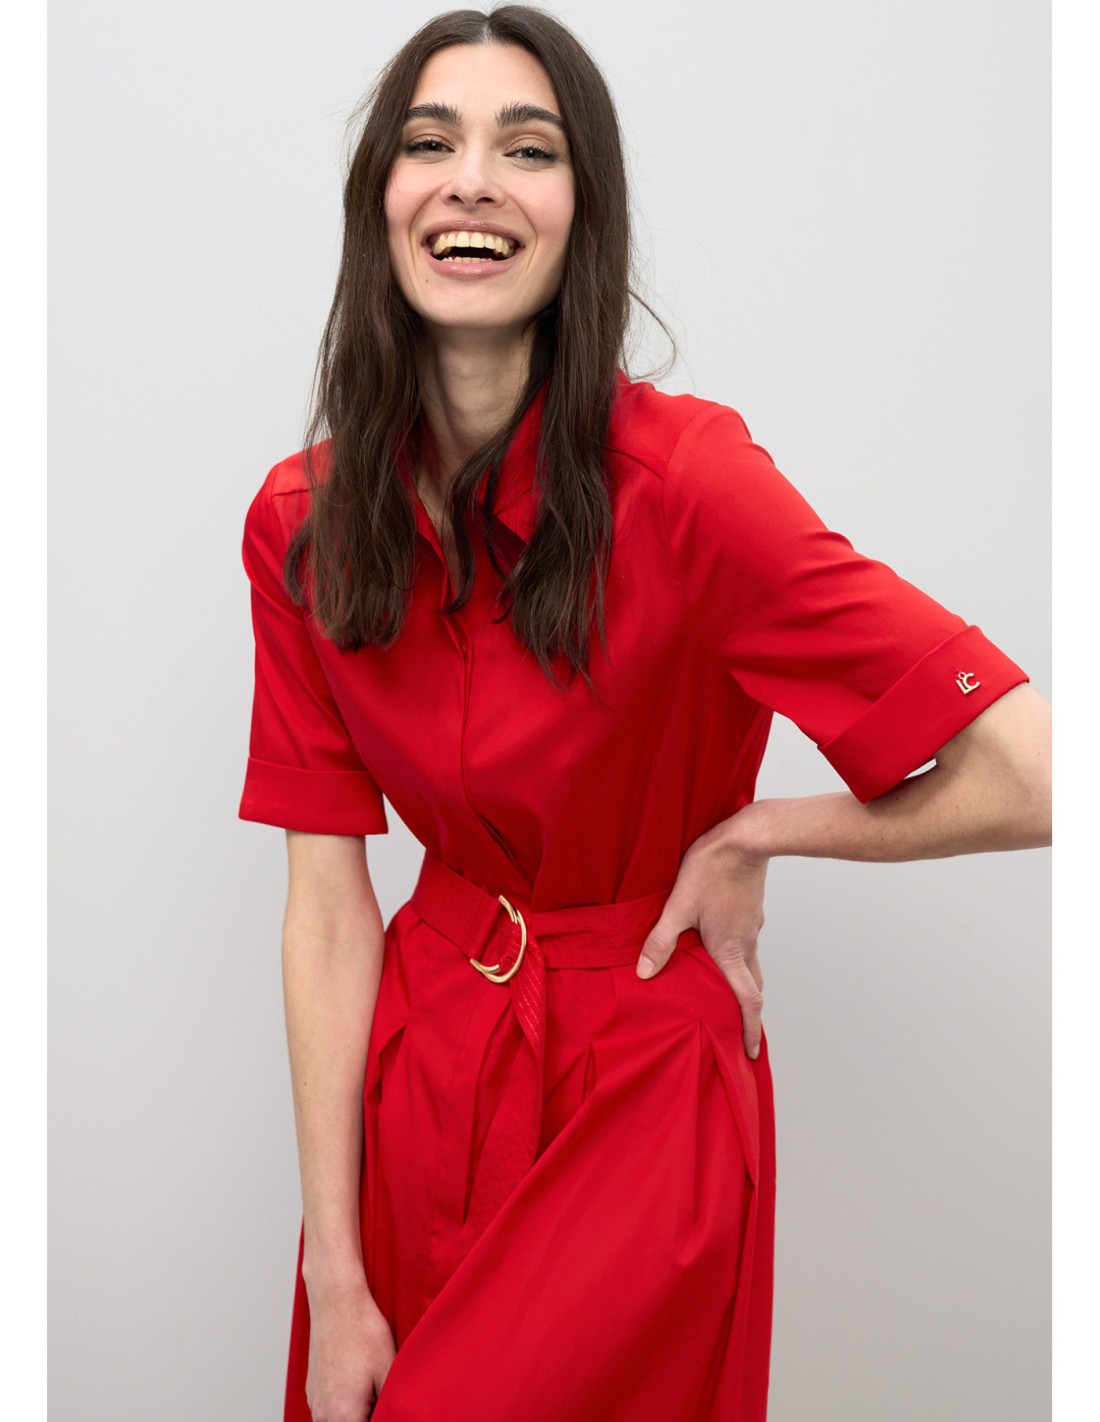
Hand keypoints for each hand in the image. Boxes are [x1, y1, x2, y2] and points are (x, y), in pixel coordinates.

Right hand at [304, 1277, 395, 1421]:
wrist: (337, 1302)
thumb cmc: (364, 1334)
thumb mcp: (388, 1373)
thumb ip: (391, 1407)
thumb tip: (396, 1416)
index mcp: (343, 1417)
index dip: (381, 1421)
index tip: (390, 1410)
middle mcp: (323, 1415)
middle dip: (368, 1419)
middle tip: (382, 1399)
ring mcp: (314, 1402)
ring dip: (354, 1416)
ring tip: (372, 1394)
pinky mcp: (312, 1390)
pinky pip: (327, 1411)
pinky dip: (342, 1408)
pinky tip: (358, 1386)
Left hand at [636, 816, 768, 1058]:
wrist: (747, 837)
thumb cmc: (712, 869)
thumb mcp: (679, 905)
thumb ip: (661, 940)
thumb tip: (644, 974)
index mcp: (730, 949)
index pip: (747, 1000)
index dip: (750, 1029)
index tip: (750, 1051)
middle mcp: (747, 941)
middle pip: (752, 985)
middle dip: (747, 1011)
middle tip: (738, 1027)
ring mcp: (752, 924)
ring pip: (750, 962)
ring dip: (741, 980)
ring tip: (722, 988)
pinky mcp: (751, 909)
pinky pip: (747, 940)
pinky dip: (737, 954)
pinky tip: (717, 942)